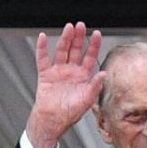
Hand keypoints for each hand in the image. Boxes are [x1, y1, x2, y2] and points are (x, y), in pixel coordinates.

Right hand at [25, 22, 107, 147]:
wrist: (52, 121)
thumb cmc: (70, 113)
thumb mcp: (87, 100)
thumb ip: (95, 86)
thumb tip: (104, 74)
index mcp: (83, 76)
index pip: (90, 56)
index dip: (93, 45)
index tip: (97, 34)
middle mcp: (71, 71)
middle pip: (76, 50)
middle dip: (79, 37)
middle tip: (81, 25)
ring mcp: (58, 71)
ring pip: (62, 51)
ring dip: (65, 39)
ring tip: (68, 28)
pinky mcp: (45, 74)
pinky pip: (43, 59)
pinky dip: (41, 48)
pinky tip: (42, 38)